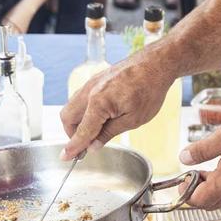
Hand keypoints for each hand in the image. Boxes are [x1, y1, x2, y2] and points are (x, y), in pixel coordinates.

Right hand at [59, 54, 175, 158]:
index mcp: (98, 103)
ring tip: (95, 132)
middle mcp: (89, 91)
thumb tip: (93, 146)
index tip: (65, 157)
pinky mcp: (95, 80)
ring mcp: (91, 83)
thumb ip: (109, 133)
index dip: (73, 147)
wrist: (155, 63)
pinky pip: (81, 98)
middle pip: (67, 117)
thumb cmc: (149, 90)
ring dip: (78, 122)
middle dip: (72, 133)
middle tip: (86, 144)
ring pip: (72, 107)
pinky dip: (84, 111)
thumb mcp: (133, 120)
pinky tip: (100, 117)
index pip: (81, 131)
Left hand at [177, 112, 220, 207]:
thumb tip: (184, 157)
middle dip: (195, 193)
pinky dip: (220, 186)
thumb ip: (202, 149)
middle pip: (207, 204)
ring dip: (208, 188)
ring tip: (205, 169)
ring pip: (219, 199)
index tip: (184, 177)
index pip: (198, 201)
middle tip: (191, 174)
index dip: (186, 191)